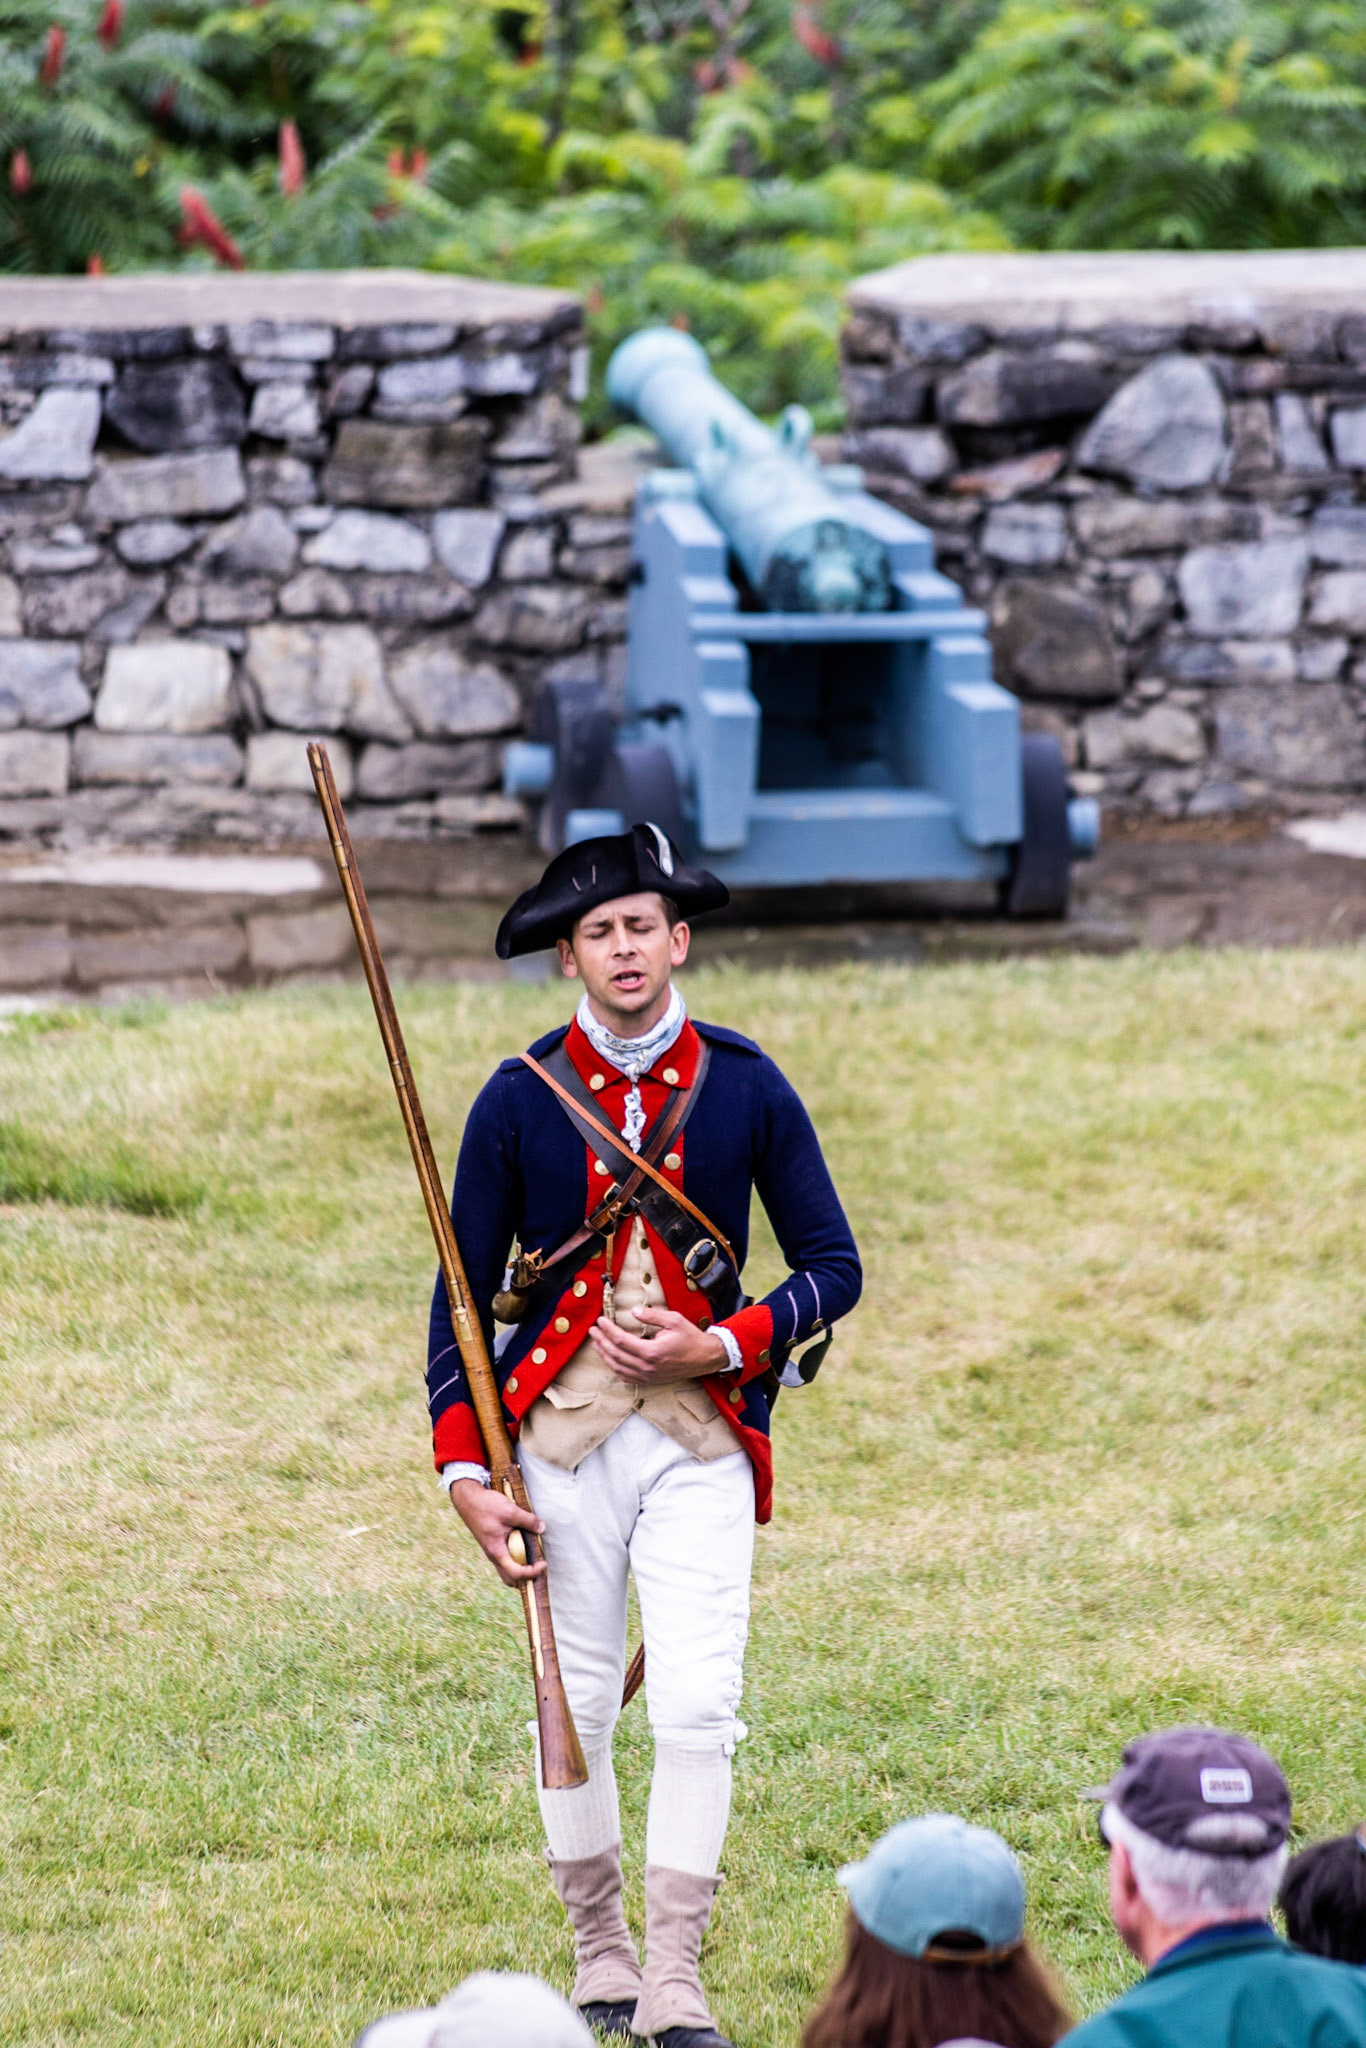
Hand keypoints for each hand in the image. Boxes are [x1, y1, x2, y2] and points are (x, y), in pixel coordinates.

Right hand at [450, 1479, 546, 1587]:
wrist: (468, 1499)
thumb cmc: (486, 1506)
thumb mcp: (510, 1511)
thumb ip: (527, 1520)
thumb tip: (542, 1528)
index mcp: (497, 1551)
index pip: (516, 1573)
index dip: (532, 1572)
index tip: (543, 1563)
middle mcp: (494, 1555)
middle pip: (511, 1579)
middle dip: (527, 1579)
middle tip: (541, 1568)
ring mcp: (493, 1551)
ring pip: (507, 1571)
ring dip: (522, 1571)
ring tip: (535, 1560)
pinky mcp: (493, 1545)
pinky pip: (506, 1560)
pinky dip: (517, 1560)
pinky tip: (526, 1548)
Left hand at [590, 1305, 726, 1386]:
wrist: (705, 1358)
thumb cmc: (690, 1338)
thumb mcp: (673, 1320)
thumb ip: (651, 1316)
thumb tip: (632, 1311)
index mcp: (651, 1351)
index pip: (621, 1340)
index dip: (608, 1329)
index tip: (600, 1320)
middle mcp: (647, 1367)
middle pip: (615, 1355)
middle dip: (601, 1341)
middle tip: (593, 1330)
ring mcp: (648, 1376)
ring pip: (618, 1368)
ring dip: (605, 1356)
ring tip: (597, 1344)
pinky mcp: (650, 1381)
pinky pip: (627, 1378)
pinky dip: (615, 1369)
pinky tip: (611, 1360)